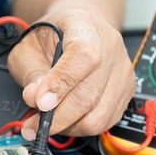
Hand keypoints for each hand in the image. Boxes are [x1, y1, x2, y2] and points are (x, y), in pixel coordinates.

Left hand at [8, 9, 135, 138]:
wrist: (78, 31)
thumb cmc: (52, 37)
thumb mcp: (29, 47)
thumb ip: (30, 73)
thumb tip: (34, 99)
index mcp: (84, 26)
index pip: (82, 56)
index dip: (60, 84)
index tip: (40, 103)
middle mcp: (110, 47)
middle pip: (89, 94)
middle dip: (56, 118)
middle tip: (32, 124)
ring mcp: (122, 71)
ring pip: (97, 116)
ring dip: (68, 126)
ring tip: (49, 120)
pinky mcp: (127, 92)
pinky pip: (104, 122)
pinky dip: (80, 127)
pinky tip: (65, 119)